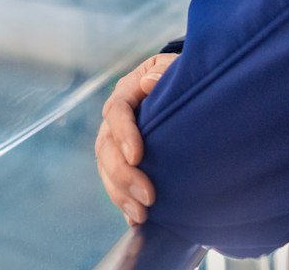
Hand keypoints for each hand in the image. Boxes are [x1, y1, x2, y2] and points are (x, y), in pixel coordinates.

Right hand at [95, 52, 178, 225]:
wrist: (183, 90)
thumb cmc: (180, 77)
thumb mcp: (176, 67)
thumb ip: (164, 71)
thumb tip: (148, 83)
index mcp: (126, 92)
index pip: (117, 112)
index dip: (124, 134)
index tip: (137, 156)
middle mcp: (115, 119)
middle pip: (106, 147)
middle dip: (124, 175)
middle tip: (148, 197)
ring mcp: (115, 141)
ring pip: (105, 169)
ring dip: (120, 194)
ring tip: (141, 215)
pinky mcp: (123, 162)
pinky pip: (114, 183)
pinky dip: (123, 202)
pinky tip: (136, 221)